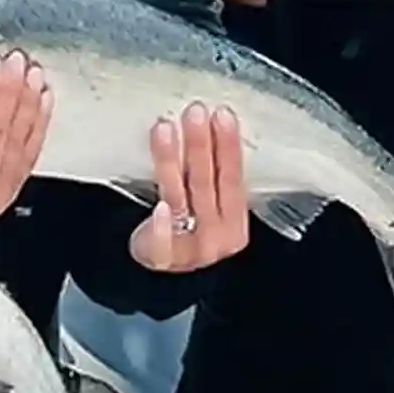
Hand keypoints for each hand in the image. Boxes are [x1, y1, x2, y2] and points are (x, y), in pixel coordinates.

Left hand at [128, 102, 253, 270]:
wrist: (168, 280)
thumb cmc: (192, 231)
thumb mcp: (213, 210)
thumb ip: (215, 180)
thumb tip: (211, 125)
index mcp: (235, 222)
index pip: (234, 179)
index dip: (229, 147)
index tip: (222, 114)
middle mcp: (218, 235)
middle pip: (207, 184)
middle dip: (201, 145)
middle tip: (194, 112)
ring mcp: (191, 248)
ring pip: (180, 199)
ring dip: (171, 161)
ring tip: (164, 128)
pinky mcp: (164, 259)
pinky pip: (163, 242)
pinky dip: (161, 225)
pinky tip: (157, 207)